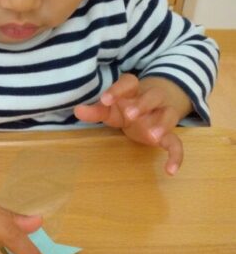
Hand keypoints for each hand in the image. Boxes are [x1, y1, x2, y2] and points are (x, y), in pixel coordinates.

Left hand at [74, 74, 191, 174]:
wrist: (154, 106)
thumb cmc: (126, 106)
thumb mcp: (110, 108)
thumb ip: (96, 110)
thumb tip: (77, 110)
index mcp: (134, 91)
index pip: (128, 83)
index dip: (117, 90)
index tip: (104, 100)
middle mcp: (152, 100)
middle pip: (153, 96)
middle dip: (142, 104)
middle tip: (129, 115)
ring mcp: (163, 116)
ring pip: (169, 115)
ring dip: (162, 125)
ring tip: (152, 137)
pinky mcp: (168, 134)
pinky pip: (177, 143)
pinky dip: (176, 156)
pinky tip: (170, 171)